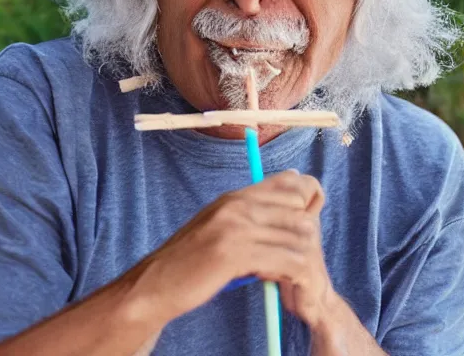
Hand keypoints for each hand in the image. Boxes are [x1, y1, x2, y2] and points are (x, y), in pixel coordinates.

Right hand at [128, 170, 328, 324]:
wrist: (156, 282)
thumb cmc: (191, 258)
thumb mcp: (220, 223)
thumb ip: (249, 210)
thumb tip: (289, 193)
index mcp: (236, 196)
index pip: (292, 181)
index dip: (307, 201)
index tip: (302, 225)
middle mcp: (237, 204)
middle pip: (300, 207)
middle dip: (306, 233)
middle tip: (293, 255)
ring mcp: (235, 227)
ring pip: (298, 235)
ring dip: (299, 257)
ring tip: (284, 271)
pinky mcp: (234, 253)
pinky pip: (286, 260)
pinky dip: (291, 273)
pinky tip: (274, 280)